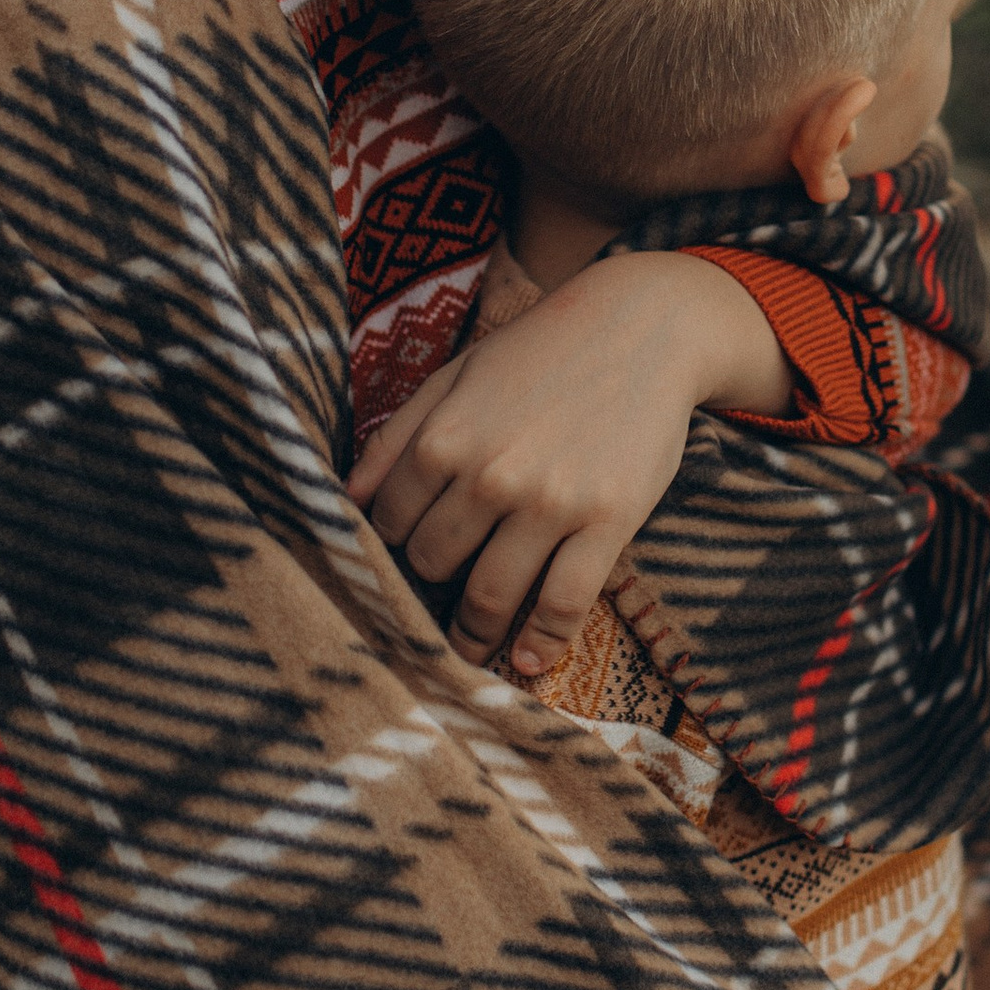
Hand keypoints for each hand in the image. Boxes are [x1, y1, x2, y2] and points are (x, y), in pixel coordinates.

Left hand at [346, 254, 795, 678]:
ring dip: (474, 634)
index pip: (389, 523)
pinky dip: (541, 642)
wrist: (644, 328)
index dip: (394, 544)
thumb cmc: (541, 350)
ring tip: (470, 652)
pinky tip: (529, 661)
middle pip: (434, 565)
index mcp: (443, 438)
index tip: (410, 556)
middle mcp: (489, 476)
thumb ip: (397, 436)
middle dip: (432, 584)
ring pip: (490, 597)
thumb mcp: (456, 376)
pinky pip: (563, 603)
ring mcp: (549, 504)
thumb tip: (346, 499)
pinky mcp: (606, 523)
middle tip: (443, 595)